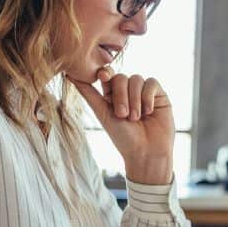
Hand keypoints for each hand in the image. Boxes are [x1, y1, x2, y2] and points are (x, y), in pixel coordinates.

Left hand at [70, 67, 173, 183]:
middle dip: (121, 96)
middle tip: (122, 115)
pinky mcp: (159, 95)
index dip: (105, 73)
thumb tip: (68, 75)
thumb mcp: (102, 114)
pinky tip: (148, 112)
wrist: (146, 153)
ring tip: (136, 118)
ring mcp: (144, 92)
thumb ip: (88, 93)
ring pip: (136, 79)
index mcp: (112, 95)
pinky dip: (148, 96)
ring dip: (135, 99)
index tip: (103, 77)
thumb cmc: (123, 138)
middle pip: (121, 77)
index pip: (108, 76)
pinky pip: (152, 83)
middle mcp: (128, 92)